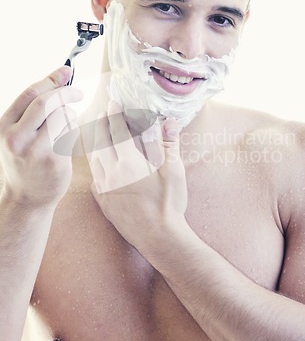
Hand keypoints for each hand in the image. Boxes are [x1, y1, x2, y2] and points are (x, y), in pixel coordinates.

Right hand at [0, 66, 82, 207]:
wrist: (27, 198)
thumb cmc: (25, 161)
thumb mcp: (17, 134)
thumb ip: (32, 109)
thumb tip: (61, 76)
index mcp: (5, 127)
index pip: (30, 94)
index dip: (51, 79)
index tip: (66, 70)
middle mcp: (17, 138)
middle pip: (47, 102)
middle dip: (66, 93)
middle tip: (78, 93)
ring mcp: (36, 150)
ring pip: (63, 117)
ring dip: (70, 115)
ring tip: (64, 126)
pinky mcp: (55, 160)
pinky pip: (72, 133)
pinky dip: (73, 130)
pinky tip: (65, 139)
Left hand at [88, 102, 187, 247]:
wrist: (159, 238)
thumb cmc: (169, 204)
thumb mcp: (174, 171)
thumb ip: (169, 144)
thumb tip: (169, 121)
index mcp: (129, 162)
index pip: (117, 131)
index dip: (114, 115)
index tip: (112, 103)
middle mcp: (112, 173)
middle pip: (101, 142)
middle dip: (101, 124)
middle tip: (103, 113)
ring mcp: (105, 189)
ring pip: (94, 159)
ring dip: (96, 143)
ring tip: (99, 134)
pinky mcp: (104, 202)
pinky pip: (94, 178)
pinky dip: (96, 166)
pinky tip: (100, 164)